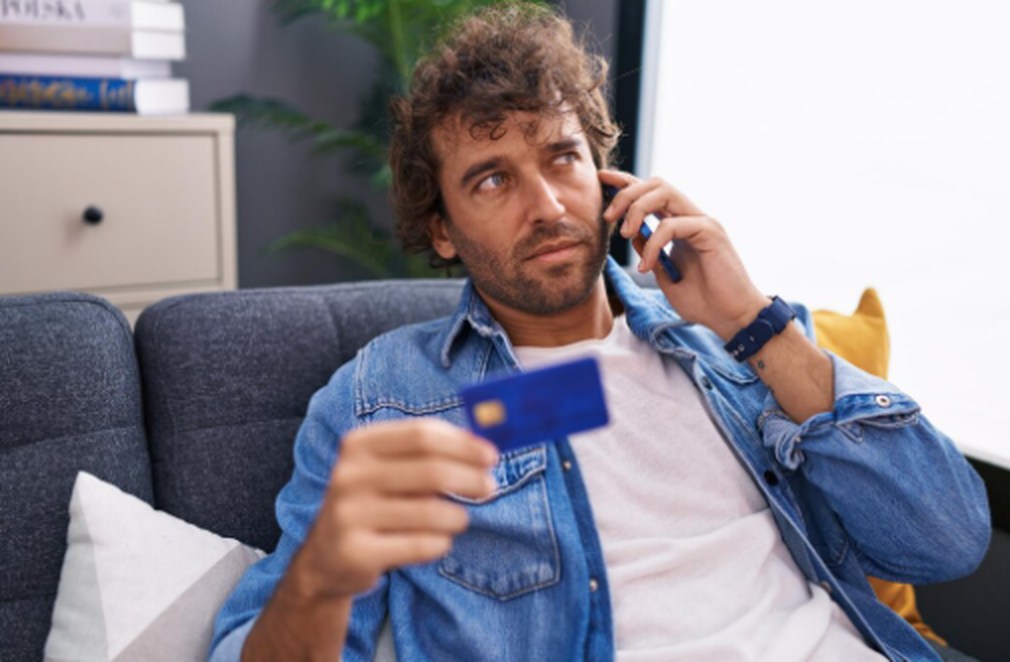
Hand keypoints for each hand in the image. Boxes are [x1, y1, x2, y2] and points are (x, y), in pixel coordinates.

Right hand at [295, 419, 498, 599]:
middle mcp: (348, 475)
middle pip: (430, 470)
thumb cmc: (373, 503)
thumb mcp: (388, 468)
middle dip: (470, 478)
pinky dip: (441, 543)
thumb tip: (484, 446)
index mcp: (358, 443)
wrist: (326, 557)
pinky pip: (421, 545)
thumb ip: (430, 452)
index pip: (422, 435)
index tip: (491, 455)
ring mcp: (348, 514)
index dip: (463, 444)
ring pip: (430, 512)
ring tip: (458, 519)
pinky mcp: (356, 552)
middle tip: (490, 487)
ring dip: (457, 516)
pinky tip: (438, 541)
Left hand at [599, 170, 768, 339]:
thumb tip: (633, 234)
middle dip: (626, 193)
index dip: (626, 183)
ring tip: (624, 235)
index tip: (602, 179)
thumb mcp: (665, 276)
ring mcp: (703, 222)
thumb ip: (651, 253)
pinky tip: (647, 266)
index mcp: (682, 225)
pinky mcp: (711, 232)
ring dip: (636, 208)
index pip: (652, 193)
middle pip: (656, 184)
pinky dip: (653, 243)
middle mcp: (693, 218)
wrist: (732, 319)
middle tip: (608, 216)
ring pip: (664, 192)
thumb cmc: (704, 302)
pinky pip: (671, 225)